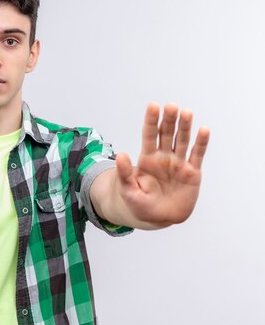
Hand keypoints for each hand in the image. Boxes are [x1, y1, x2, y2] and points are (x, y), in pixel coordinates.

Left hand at [115, 103, 209, 227]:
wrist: (158, 219)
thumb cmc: (140, 204)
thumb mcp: (128, 191)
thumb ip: (124, 174)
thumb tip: (120, 155)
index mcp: (147, 159)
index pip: (149, 135)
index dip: (151, 120)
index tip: (153, 106)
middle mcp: (163, 157)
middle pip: (166, 134)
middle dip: (169, 120)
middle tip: (171, 106)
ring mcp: (178, 163)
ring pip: (182, 141)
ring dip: (185, 127)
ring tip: (186, 112)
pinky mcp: (192, 173)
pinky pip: (197, 155)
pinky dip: (201, 143)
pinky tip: (203, 130)